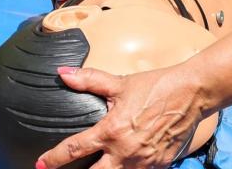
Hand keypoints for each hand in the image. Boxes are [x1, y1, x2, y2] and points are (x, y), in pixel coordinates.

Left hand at [38, 65, 211, 168]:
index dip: (54, 158)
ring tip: (99, 167)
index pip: (74, 149)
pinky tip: (126, 164)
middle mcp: (124, 152)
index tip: (41, 164)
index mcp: (111, 131)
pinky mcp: (159, 166)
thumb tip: (63, 73)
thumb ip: (89, 80)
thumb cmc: (154, 86)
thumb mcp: (120, 83)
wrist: (190, 94)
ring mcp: (143, 163)